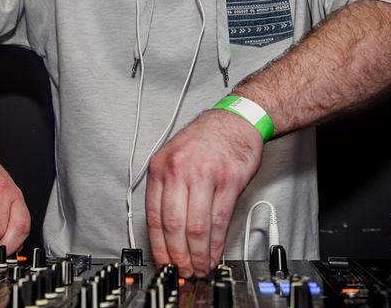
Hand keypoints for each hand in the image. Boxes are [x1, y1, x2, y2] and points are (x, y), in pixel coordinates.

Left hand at [145, 109, 262, 276]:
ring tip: (199, 266)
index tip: (163, 262)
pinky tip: (214, 253)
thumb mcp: (174, 157)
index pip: (154, 216)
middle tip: (182, 270)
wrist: (236, 120)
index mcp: (160, 167)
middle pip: (173, 225)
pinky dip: (216, 243)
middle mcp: (179, 170)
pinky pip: (219, 220)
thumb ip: (168, 189)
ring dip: (198, 254)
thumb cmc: (206, 139)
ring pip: (196, 227)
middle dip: (178, 255)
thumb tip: (165, 232)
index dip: (158, 246)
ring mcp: (204, 175)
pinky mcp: (228, 181)